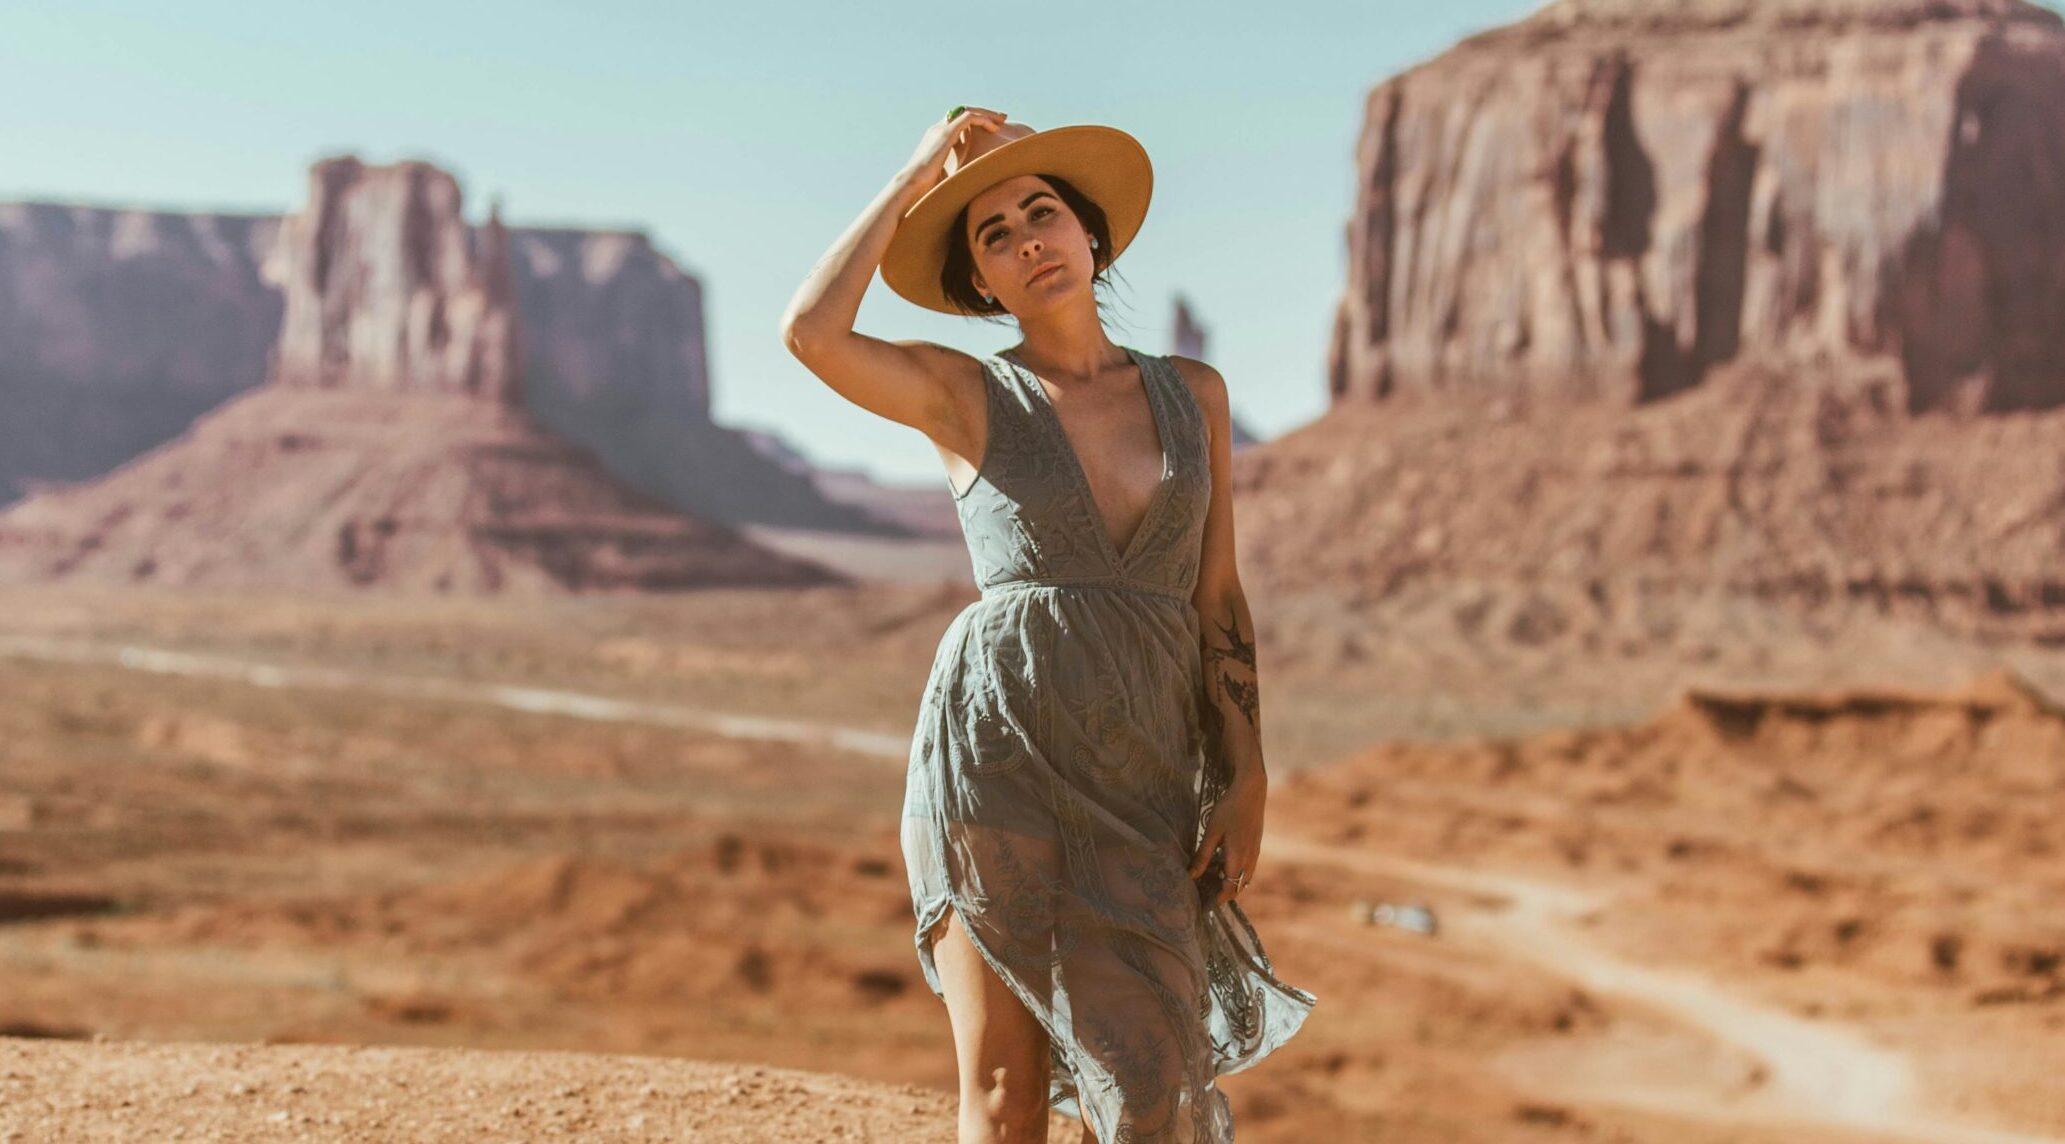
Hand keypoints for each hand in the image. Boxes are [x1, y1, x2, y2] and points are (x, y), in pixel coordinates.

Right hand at [901, 107, 1007, 198]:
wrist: (911, 184)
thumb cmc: (924, 188)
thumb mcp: (943, 177)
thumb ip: (953, 174)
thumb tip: (966, 186)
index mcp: (935, 139)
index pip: (957, 122)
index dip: (974, 122)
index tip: (991, 127)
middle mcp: (937, 130)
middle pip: (963, 112)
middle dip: (984, 113)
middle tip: (1001, 118)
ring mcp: (941, 129)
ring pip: (968, 111)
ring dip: (987, 114)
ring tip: (1002, 121)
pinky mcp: (946, 133)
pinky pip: (969, 117)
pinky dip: (983, 119)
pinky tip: (994, 128)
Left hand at [1188, 765, 1265, 907]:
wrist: (1252, 791)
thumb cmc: (1229, 809)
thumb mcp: (1212, 832)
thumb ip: (1203, 855)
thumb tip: (1192, 875)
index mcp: (1238, 858)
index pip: (1229, 889)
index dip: (1217, 899)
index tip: (1204, 903)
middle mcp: (1250, 859)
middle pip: (1238, 887)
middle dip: (1223, 894)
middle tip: (1205, 894)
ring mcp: (1255, 853)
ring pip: (1244, 878)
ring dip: (1231, 883)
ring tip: (1211, 880)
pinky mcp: (1256, 846)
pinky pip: (1248, 868)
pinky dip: (1236, 873)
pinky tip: (1222, 864)